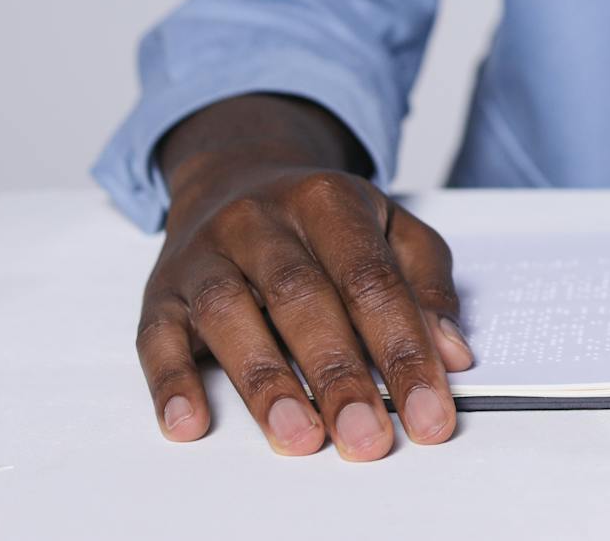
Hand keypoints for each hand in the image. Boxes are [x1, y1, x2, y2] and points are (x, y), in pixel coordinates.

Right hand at [134, 94, 472, 459]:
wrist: (234, 170)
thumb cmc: (323, 216)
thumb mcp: (390, 226)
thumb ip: (426, 285)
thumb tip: (453, 354)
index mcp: (328, 201)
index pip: (372, 281)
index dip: (404, 350)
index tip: (429, 413)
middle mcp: (261, 221)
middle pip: (302, 298)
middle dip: (339, 374)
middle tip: (367, 436)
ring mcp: (205, 254)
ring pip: (230, 314)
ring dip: (265, 382)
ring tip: (299, 437)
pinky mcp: (159, 291)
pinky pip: (156, 336)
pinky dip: (170, 383)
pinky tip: (190, 424)